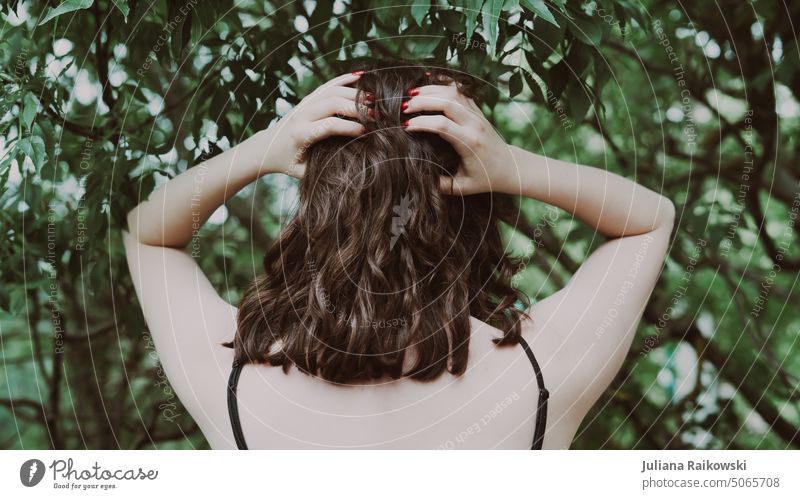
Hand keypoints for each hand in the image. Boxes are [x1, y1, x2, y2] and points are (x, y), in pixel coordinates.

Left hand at [259, 72, 368, 177]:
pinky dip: (343, 80)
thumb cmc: (288, 163)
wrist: (266, 148)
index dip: (350, 128)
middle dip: (356, 107)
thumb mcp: (303, 173)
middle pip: (333, 103)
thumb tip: (350, 170)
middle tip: (376, 114)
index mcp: (301, 134)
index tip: (367, 132)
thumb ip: (323, 169)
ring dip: (353, 92)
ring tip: (374, 98)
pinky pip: (327, 85)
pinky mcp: (307, 99)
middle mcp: (301, 115)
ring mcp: (303, 104)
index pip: (330, 126)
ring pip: (331, 91)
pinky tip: (359, 77)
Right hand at [402, 82, 518, 194]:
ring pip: (452, 93)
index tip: (405, 127)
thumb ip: (441, 185)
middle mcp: (474, 124)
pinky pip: (459, 92)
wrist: (510, 167)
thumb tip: (419, 178)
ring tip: (411, 95)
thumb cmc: (485, 179)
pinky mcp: (477, 110)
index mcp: (469, 142)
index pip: (442, 125)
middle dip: (423, 101)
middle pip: (446, 102)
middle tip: (404, 107)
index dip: (421, 123)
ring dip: (431, 91)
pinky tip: (427, 87)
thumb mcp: (463, 188)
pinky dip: (442, 86)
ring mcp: (477, 115)